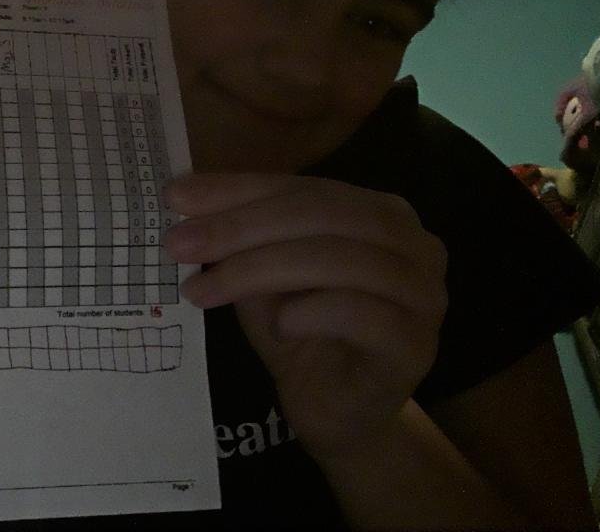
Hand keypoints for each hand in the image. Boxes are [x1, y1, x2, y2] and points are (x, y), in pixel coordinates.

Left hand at [162, 173, 447, 463]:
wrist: (336, 411)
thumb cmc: (301, 331)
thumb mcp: (261, 274)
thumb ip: (238, 234)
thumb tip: (183, 195)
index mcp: (380, 211)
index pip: (302, 187)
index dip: (236, 191)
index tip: (175, 198)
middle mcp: (415, 243)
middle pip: (322, 216)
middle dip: (241, 228)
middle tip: (179, 245)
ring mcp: (424, 293)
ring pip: (340, 260)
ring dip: (259, 270)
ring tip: (203, 291)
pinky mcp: (416, 344)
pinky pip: (364, 314)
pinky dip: (312, 312)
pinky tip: (278, 326)